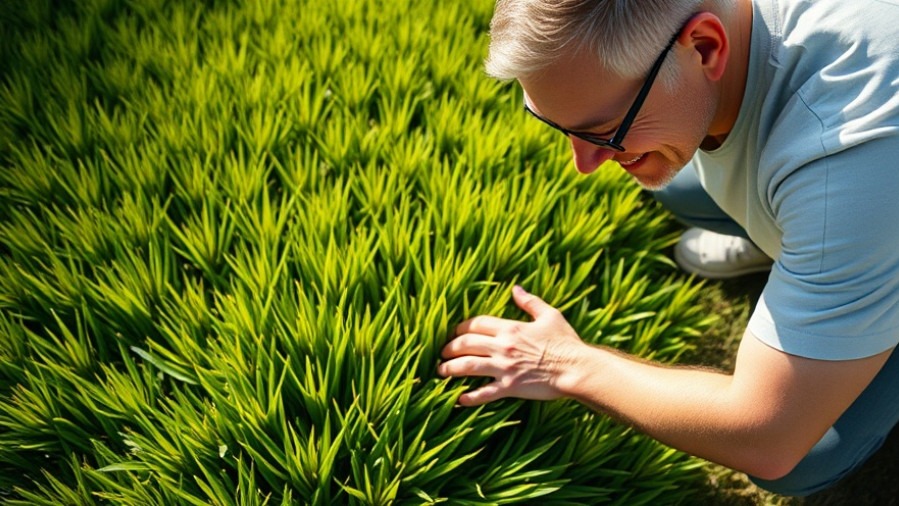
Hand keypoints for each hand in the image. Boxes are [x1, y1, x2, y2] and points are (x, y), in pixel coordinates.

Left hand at [438, 285, 588, 405]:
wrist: (577, 368)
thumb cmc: (566, 342)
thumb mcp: (549, 315)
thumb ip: (530, 302)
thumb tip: (516, 288)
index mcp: (510, 328)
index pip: (475, 324)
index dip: (460, 328)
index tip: (454, 334)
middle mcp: (503, 346)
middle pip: (466, 344)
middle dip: (449, 348)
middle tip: (442, 354)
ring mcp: (504, 367)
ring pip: (467, 366)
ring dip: (450, 369)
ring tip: (441, 371)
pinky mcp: (510, 387)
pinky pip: (484, 392)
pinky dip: (469, 397)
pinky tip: (459, 399)